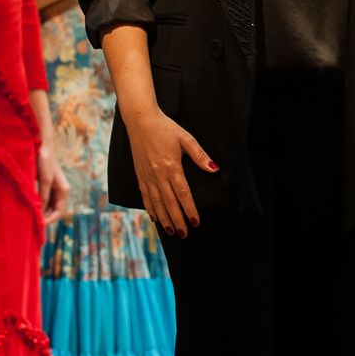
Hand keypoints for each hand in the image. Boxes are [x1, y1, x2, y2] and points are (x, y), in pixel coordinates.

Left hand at [36, 143, 69, 224]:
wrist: (43, 147)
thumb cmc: (45, 162)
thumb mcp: (45, 181)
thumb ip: (44, 196)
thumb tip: (40, 212)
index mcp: (64, 190)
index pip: (59, 212)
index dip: (49, 220)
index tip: (38, 225)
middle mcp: (61, 191)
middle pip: (55, 210)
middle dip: (45, 218)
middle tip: (32, 224)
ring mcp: (54, 189)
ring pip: (49, 206)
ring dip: (42, 212)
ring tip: (30, 217)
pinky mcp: (47, 186)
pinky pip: (44, 200)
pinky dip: (39, 205)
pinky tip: (30, 207)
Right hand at [128, 107, 216, 238]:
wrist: (141, 121)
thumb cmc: (165, 128)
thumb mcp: (186, 138)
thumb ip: (199, 155)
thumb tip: (214, 168)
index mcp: (171, 167)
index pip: (183, 194)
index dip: (190, 209)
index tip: (195, 222)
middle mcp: (158, 175)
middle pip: (170, 203)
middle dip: (177, 220)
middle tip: (184, 234)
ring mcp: (147, 176)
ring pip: (157, 203)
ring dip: (164, 218)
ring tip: (171, 231)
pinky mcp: (140, 175)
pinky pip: (145, 197)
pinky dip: (151, 209)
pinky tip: (155, 218)